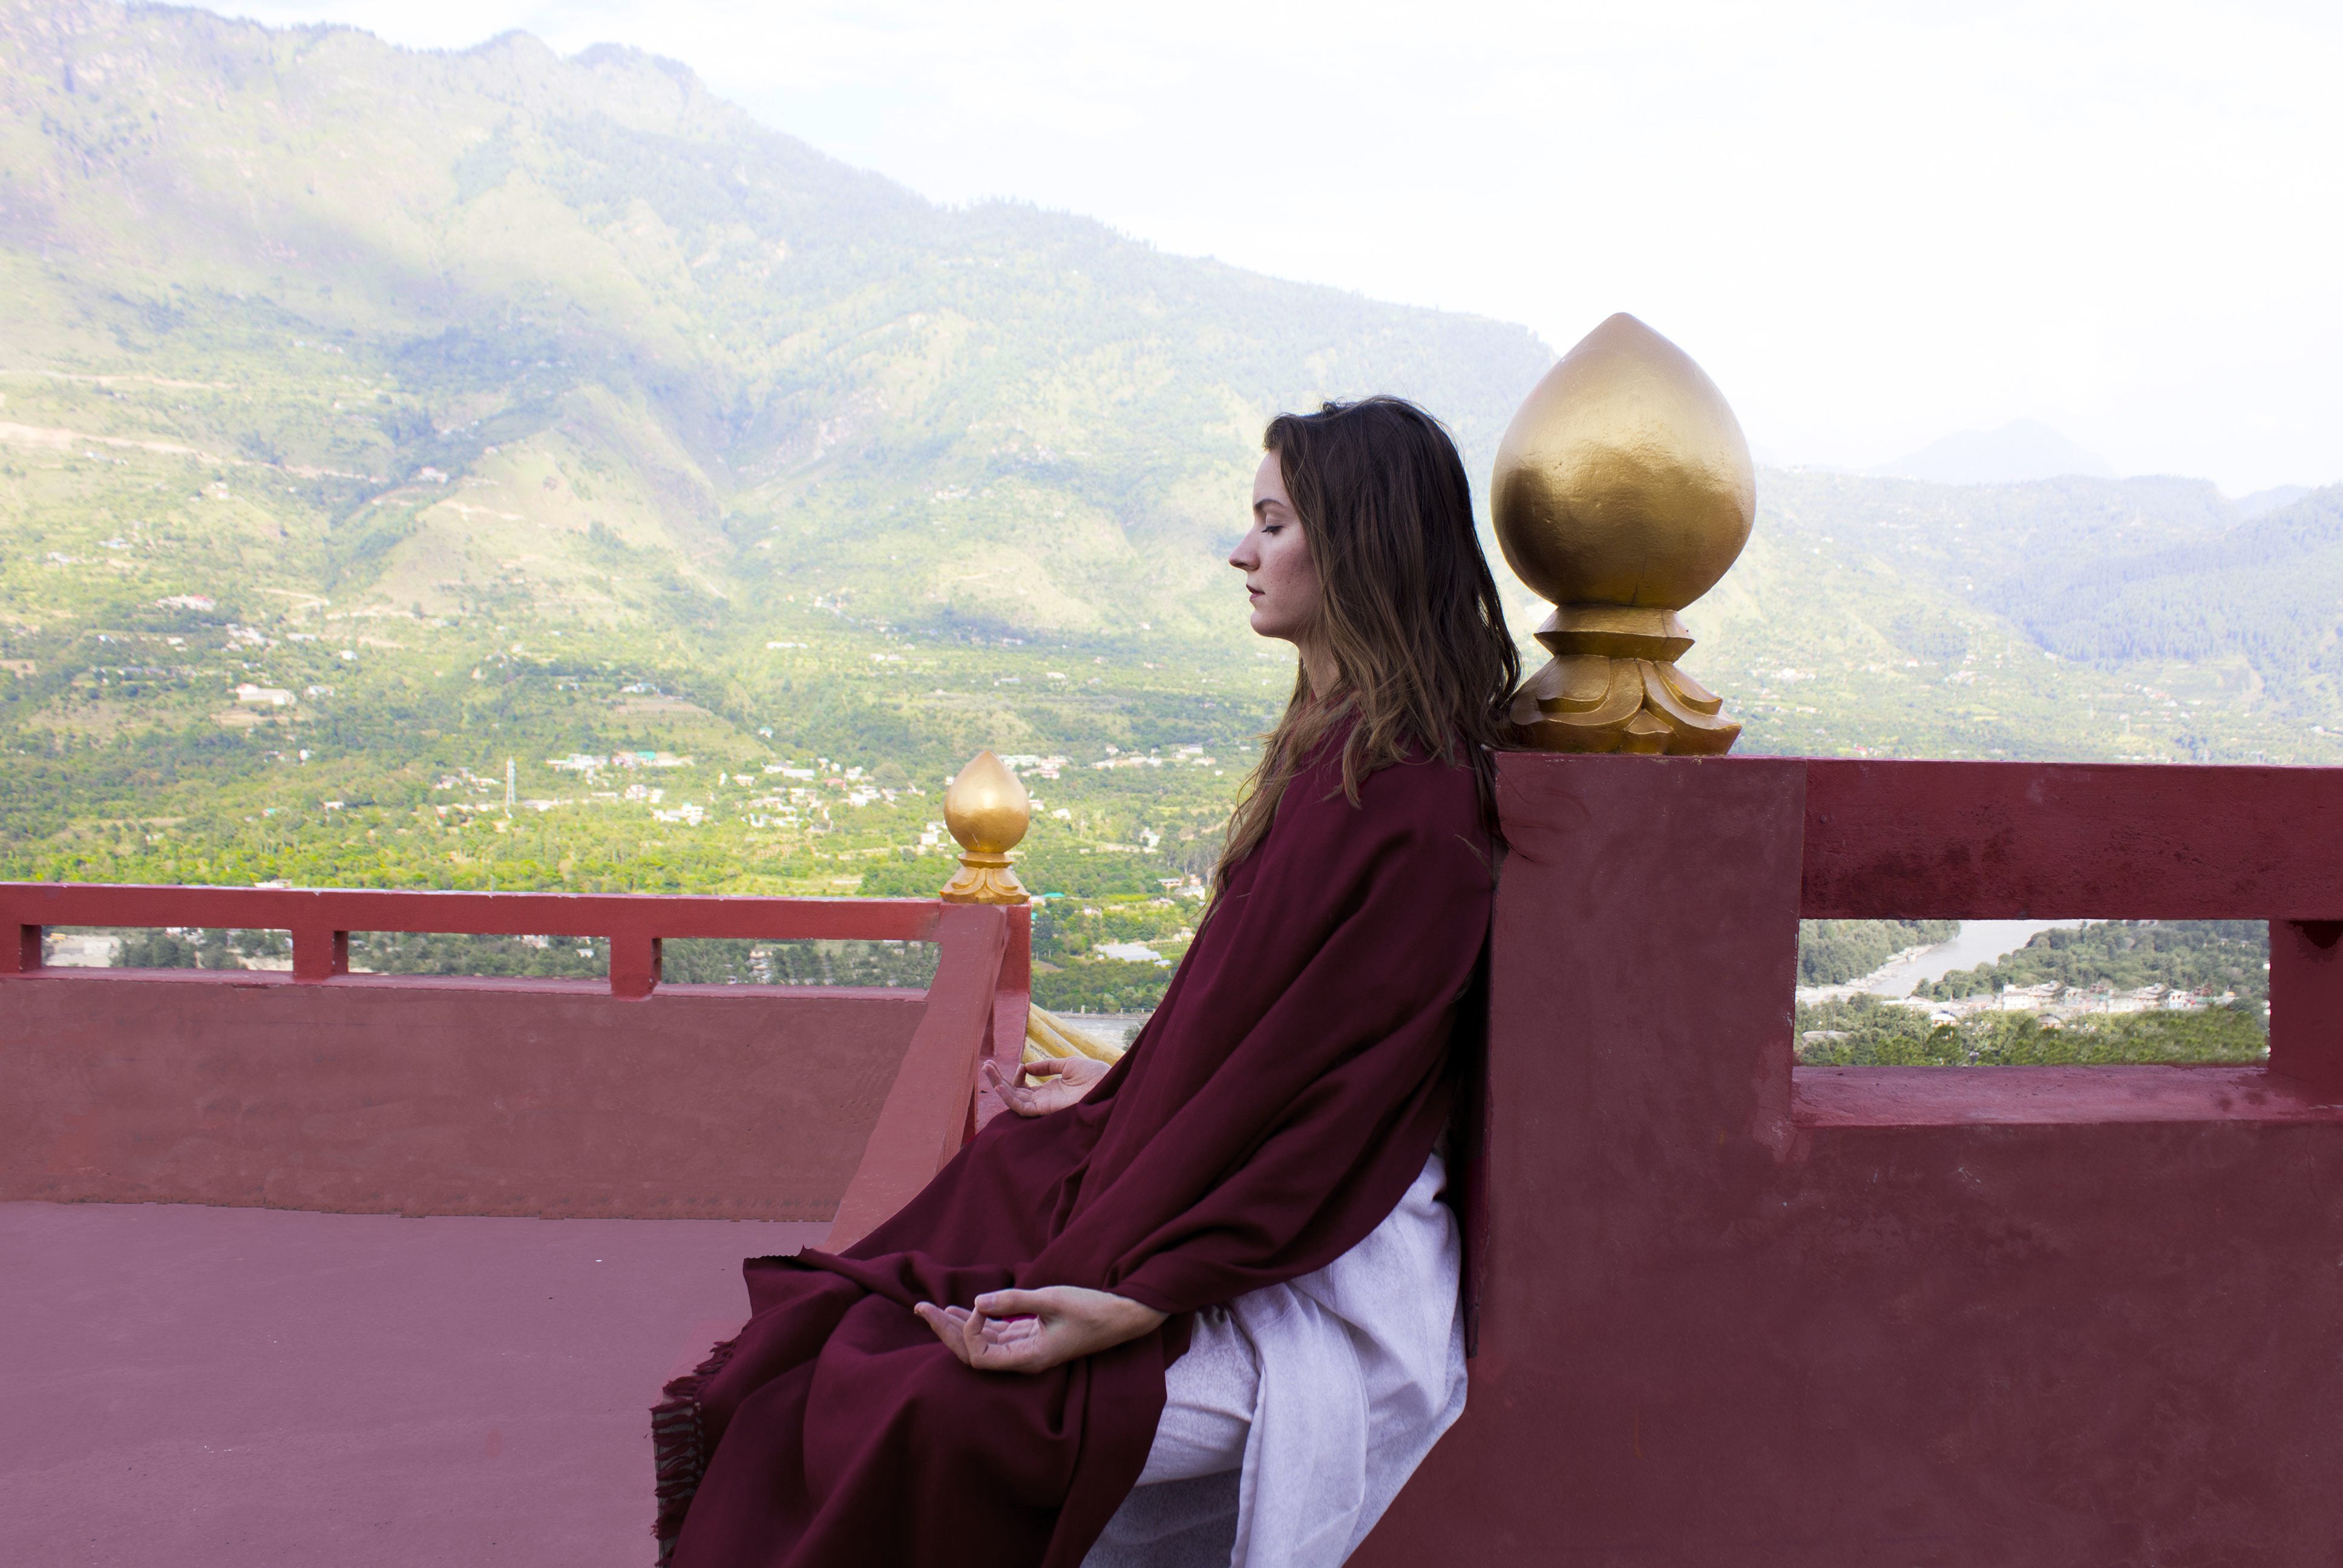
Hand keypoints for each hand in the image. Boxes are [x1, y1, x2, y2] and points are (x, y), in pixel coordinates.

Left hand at [913, 1286, 1167, 1374]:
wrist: (1122, 1317)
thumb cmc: (1091, 1310)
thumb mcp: (1053, 1299)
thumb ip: (1015, 1300)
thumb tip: (978, 1301)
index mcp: (1028, 1358)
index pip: (979, 1358)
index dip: (968, 1334)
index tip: (978, 1305)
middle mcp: (1023, 1359)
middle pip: (973, 1354)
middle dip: (945, 1332)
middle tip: (919, 1309)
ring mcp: (1026, 1349)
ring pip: (982, 1344)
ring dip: (957, 1327)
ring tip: (930, 1310)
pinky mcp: (1032, 1338)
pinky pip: (997, 1335)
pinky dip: (978, 1322)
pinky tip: (964, 1309)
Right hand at [983, 1054, 1109, 1116]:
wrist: (1108, 1083)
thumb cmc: (1094, 1075)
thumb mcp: (1068, 1065)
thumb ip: (1047, 1066)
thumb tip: (1027, 1067)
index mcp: (1050, 1091)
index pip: (1024, 1088)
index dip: (1016, 1077)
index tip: (1021, 1065)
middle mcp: (1044, 1101)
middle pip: (1014, 1093)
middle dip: (998, 1080)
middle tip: (985, 1065)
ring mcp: (1044, 1106)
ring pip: (1013, 1100)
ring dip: (998, 1085)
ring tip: (986, 1068)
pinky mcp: (1045, 1110)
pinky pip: (1022, 1107)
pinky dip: (1009, 1098)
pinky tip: (998, 1087)